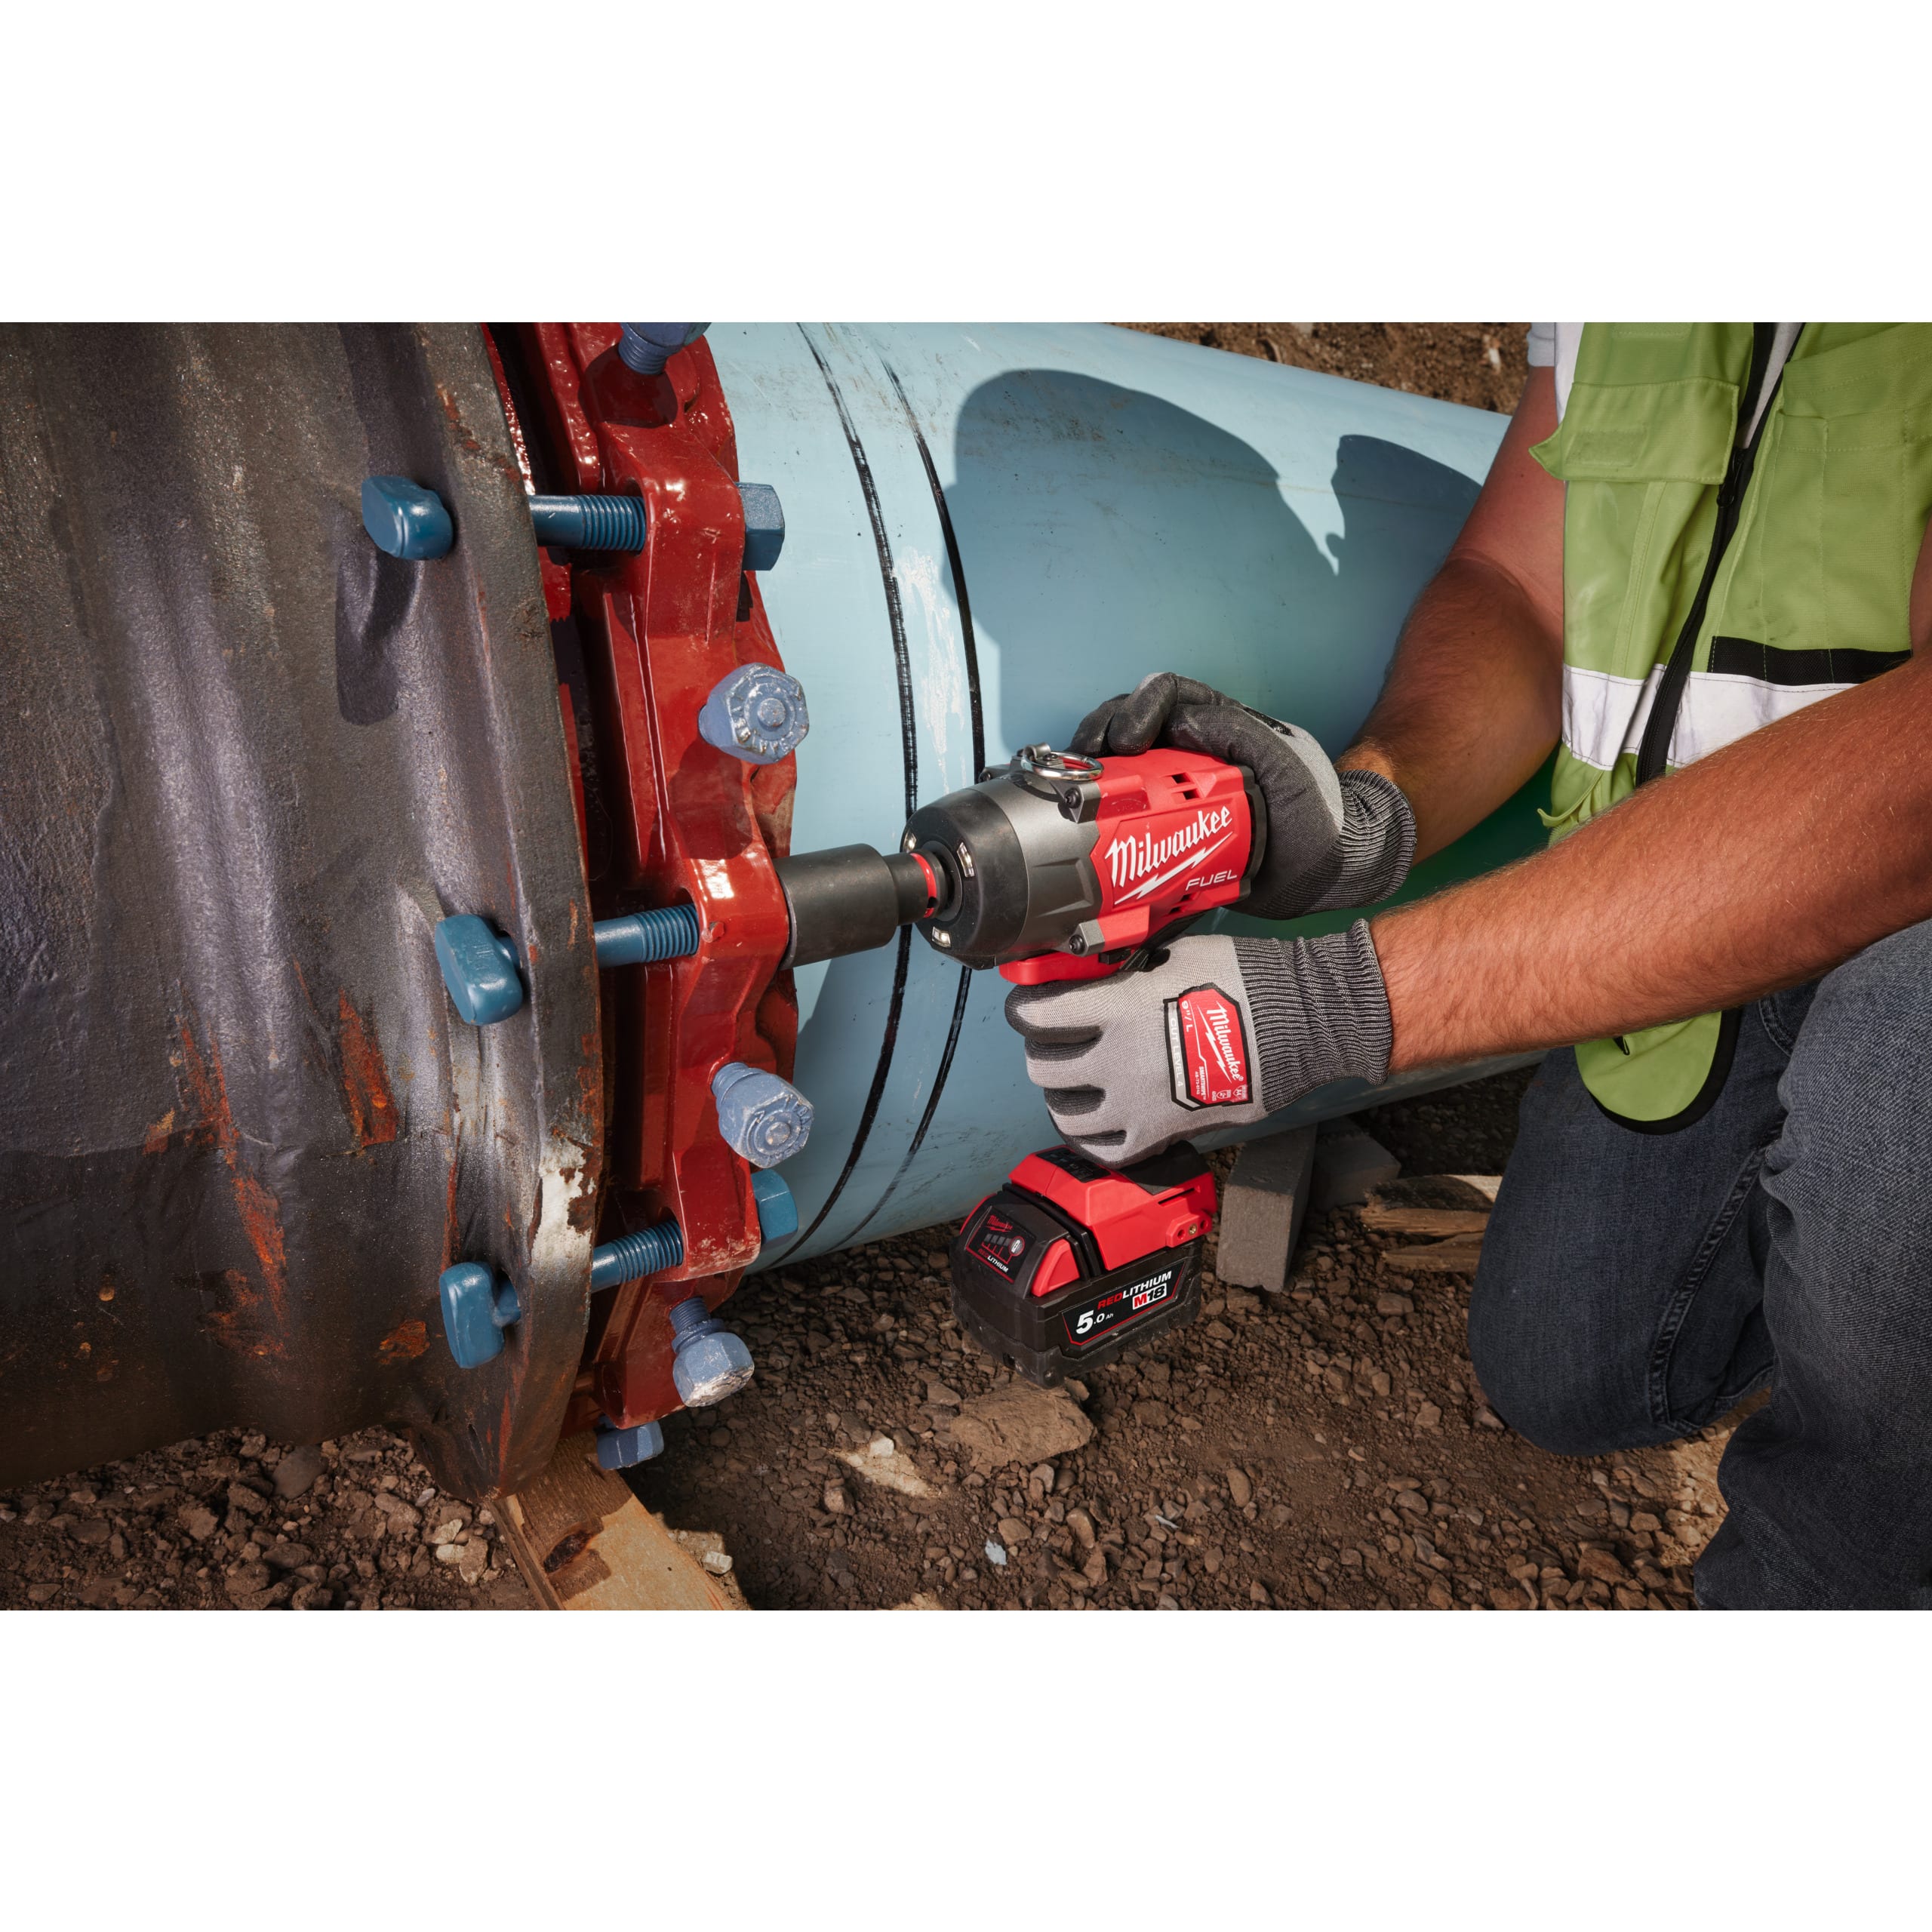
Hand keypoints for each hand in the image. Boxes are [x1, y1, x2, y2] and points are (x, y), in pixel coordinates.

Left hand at [1004, 927, 1391, 1165]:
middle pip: (1044, 1067)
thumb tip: (1104, 973)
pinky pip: (1107, 1151)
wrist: (1299, 1026)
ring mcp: (1137, 1104)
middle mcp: (1118, 1061)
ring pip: (1066, 1114)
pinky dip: (1093, 1139)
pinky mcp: (1161, 1134)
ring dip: (1062, 1097)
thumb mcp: (1176, 955)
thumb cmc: (1246, 982)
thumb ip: (1129, 970)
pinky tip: (1098, 1122)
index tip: (1025, 1006)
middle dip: (1041, 1051)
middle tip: (1053, 1042)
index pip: (1039, 1014)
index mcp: (1118, 1009)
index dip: (1023, 1009)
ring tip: (1074, 1084)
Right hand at [1070, 672, 1414, 918]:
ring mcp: (1181, 790)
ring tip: (1079, 793)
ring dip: (1096, 773)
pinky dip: (1107, 817)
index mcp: (1222, 725)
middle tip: (1089, 765)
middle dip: (1102, 736)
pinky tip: (1093, 829)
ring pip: (1126, 768)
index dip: (1138, 710)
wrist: (1331, 873)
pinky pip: (1131, 815)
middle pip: (1134, 726)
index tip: (1127, 742)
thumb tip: (1180, 723)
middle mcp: (1195, 752)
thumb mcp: (1286, 766)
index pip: (1168, 697)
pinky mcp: (1172, 828)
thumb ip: (1239, 735)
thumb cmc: (1319, 814)